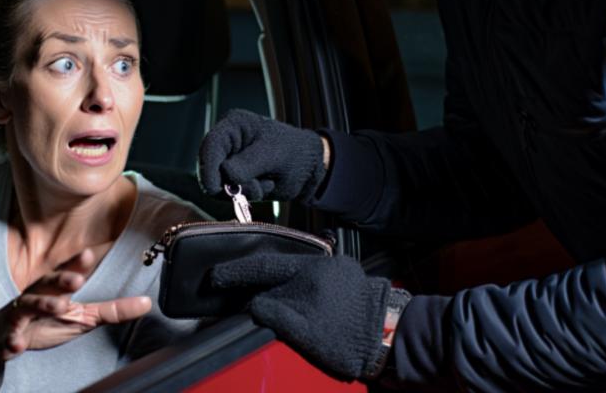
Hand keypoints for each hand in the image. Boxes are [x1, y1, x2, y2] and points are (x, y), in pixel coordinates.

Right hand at [0, 249, 150, 359]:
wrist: (4, 335)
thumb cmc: (47, 320)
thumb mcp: (83, 316)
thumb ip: (112, 310)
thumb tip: (147, 303)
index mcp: (54, 288)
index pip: (66, 272)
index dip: (76, 264)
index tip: (88, 254)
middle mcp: (36, 295)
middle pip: (47, 283)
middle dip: (61, 280)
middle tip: (77, 280)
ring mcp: (20, 314)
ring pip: (27, 306)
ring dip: (41, 305)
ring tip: (57, 307)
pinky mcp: (7, 333)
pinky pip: (8, 336)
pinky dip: (12, 340)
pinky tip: (17, 344)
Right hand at [198, 109, 328, 201]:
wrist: (308, 169)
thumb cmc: (294, 153)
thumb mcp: (273, 155)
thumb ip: (247, 164)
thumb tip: (226, 174)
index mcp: (234, 125)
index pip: (211, 145)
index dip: (208, 167)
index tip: (213, 187)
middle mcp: (227, 142)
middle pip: (210, 167)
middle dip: (231, 182)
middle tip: (256, 185)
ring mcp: (229, 161)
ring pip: (218, 184)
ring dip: (243, 190)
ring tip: (265, 182)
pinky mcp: (233, 178)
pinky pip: (228, 194)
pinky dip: (247, 194)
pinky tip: (264, 184)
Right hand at [211, 253, 392, 380]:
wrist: (389, 341)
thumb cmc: (350, 340)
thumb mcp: (306, 333)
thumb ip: (276, 315)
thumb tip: (253, 304)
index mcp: (313, 271)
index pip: (266, 267)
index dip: (237, 272)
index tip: (216, 277)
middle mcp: (324, 263)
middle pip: (279, 268)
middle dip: (254, 278)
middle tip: (229, 286)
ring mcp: (336, 269)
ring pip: (294, 274)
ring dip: (275, 287)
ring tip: (256, 299)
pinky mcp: (345, 279)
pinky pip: (309, 279)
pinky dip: (294, 290)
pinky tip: (287, 303)